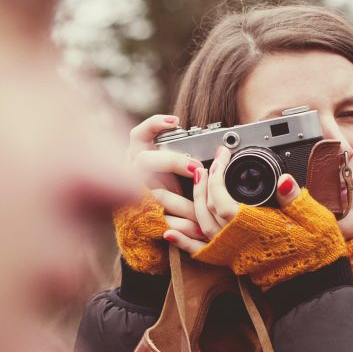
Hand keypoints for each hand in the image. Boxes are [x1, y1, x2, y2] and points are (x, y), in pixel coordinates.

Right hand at [127, 115, 206, 241]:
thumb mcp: (174, 168)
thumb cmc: (169, 186)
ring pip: (157, 196)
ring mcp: (135, 194)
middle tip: (196, 168)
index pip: (139, 134)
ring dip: (183, 204)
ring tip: (205, 210)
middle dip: (172, 162)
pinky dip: (182, 226)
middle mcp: (132, 172)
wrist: (153, 221)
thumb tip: (220, 152)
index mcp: (139, 155)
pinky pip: (162, 221)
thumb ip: (185, 157)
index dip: (154, 125)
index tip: (176, 122)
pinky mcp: (142, 217)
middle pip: (145, 161)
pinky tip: (199, 229)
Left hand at [163, 146, 301, 253]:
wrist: (313, 283)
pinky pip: (200, 251)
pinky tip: (169, 231)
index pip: (222, 198)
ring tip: (192, 183)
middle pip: (207, 209)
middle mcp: (236, 240)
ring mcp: (231, 252)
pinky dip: (183, 241)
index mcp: (253, 227)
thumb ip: (294, 198)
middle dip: (203, 183)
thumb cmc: (314, 249)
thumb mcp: (311, 217)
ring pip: (200, 226)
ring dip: (191, 203)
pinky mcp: (231, 261)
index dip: (218, 173)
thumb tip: (284, 180)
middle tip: (206, 164)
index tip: (222, 156)